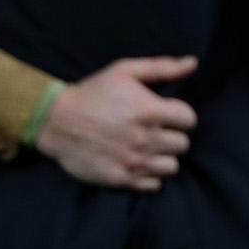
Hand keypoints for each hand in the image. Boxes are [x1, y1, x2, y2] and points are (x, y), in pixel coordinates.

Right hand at [35, 56, 198, 192]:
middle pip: (183, 144)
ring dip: (164, 157)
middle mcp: (145, 138)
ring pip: (171, 167)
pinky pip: (153, 185)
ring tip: (149, 148)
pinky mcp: (119, 178)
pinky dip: (150, 176)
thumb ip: (163, 67)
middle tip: (157, 132)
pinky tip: (139, 163)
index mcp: (150, 111)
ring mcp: (132, 161)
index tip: (168, 115)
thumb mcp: (125, 70)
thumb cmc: (93, 92)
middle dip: (173, 136)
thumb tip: (193, 63)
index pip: (189, 120)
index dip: (181, 116)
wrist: (55, 121)